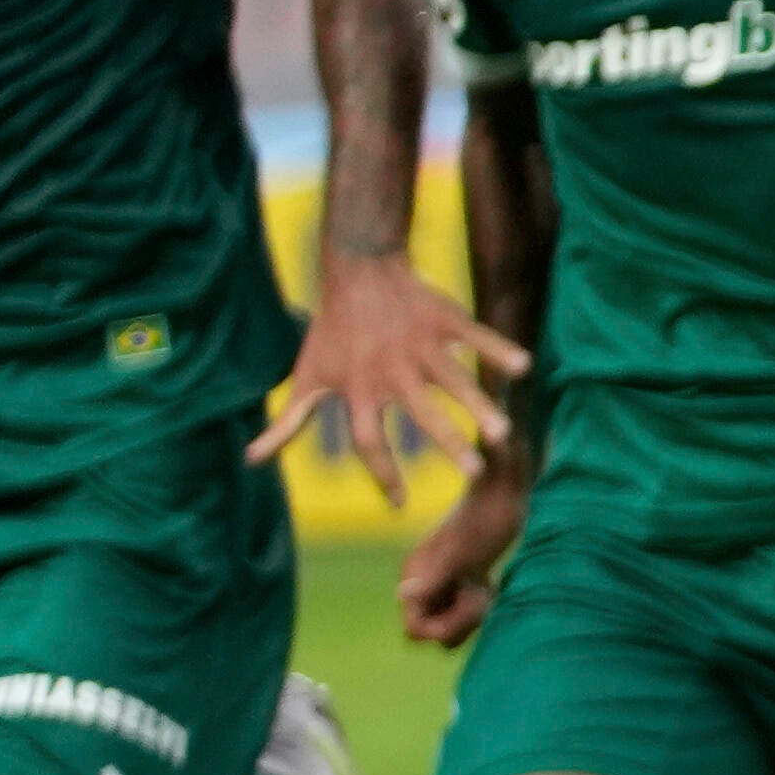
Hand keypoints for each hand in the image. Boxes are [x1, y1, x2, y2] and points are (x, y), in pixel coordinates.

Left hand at [257, 253, 522, 499]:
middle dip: (447, 442)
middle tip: (474, 473)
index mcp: (357, 390)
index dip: (381, 473)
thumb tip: (252, 460)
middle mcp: (391, 371)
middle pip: (420, 412)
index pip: (368, 439)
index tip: (399, 504)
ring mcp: (420, 344)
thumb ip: (287, 424)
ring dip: (479, 404)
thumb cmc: (331, 332)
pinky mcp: (443, 319)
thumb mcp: (306, 377)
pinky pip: (475, 337)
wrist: (357, 270)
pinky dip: (498, 349)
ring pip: (453, 378)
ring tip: (502, 433)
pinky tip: (523, 368)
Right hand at [396, 455, 525, 652]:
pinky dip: (477, 607)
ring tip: (487, 588)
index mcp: (415, 576)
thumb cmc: (487, 516)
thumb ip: (434, 576)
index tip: (470, 600)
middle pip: (434, 633)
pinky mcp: (459, 581)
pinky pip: (462, 614)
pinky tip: (489, 586)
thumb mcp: (464, 552)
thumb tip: (403, 595)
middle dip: (462, 621)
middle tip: (483, 592)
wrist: (506, 489)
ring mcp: (440, 583)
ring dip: (472, 615)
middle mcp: (422, 583)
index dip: (445, 628)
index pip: (415, 630)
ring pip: (449, 626)